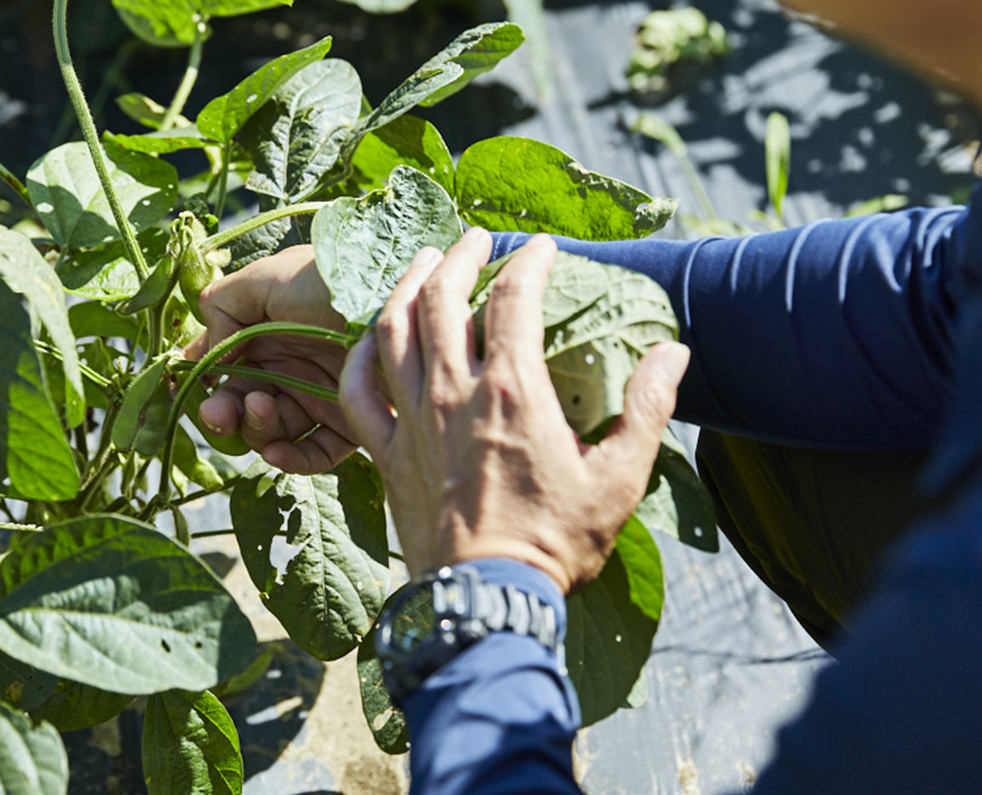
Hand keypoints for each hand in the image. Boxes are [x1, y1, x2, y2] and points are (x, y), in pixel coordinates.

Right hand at [184, 245, 356, 474]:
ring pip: (271, 431)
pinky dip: (290, 459)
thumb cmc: (333, 281)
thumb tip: (204, 349)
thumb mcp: (269, 278)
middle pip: (242, 403)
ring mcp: (319, 396)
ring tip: (260, 409)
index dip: (202, 380)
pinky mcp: (350, 424)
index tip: (185, 391)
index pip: (224, 364)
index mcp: (267, 331)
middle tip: (217, 414)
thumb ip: (222, 306)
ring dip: (255, 428)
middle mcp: (290, 365)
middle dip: (222, 412)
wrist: (398, 299)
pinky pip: (313, 454)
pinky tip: (276, 452)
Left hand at [339, 229, 689, 593]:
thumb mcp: (619, 478)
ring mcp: (412, 422)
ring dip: (404, 286)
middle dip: (458, 255)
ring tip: (421, 262)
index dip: (529, 261)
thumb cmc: (555, 543)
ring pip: (391, 331)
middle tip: (474, 237)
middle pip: (440, 298)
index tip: (543, 248)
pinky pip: (357, 393)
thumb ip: (645, 409)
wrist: (487, 599)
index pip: (515, 298)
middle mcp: (453, 394)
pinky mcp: (385, 455)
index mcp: (512, 392)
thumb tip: (673, 352)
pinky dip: (358, 356)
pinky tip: (368, 338)